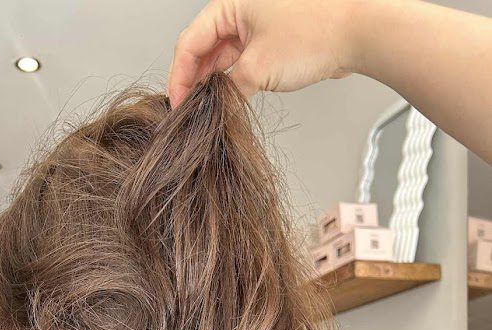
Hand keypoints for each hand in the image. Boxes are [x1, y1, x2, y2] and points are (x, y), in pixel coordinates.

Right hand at [167, 0, 357, 107]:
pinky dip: (233, 80)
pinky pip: (242, 61)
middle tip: (188, 111)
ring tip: (206, 109)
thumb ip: (228, 91)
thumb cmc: (316, 33)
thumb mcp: (258, 68)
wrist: (359, 32)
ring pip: (222, 56)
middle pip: (203, 48)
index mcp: (231, 2)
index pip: (190, 42)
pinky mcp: (272, 39)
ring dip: (213, 82)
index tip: (177, 104)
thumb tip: (214, 109)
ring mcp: (257, 23)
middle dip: (194, 80)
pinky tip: (227, 100)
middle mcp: (241, 9)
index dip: (179, 76)